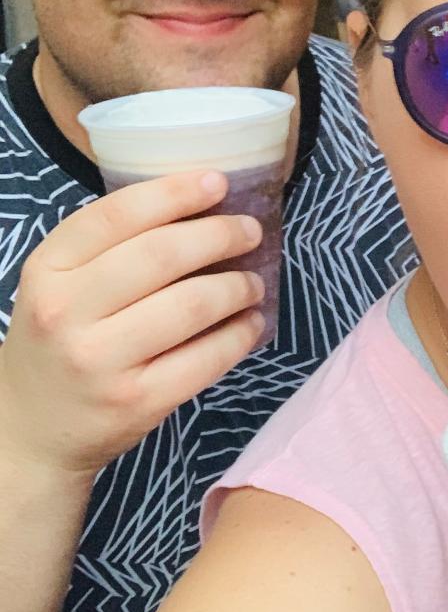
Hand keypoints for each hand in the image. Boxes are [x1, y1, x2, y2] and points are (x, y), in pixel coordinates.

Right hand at [0, 171, 266, 477]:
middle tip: (249, 232)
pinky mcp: (137, 401)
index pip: (116, 215)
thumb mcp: (60, 286)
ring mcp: (101, 361)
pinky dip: (239, 335)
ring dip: (238, 287)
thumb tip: (200, 209)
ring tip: (254, 282)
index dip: (175, 192)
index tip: (218, 182)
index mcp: (48, 270)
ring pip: (192, 305)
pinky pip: (206, 358)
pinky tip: (251, 322)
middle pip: (162, 255)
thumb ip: (112, 249)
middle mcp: (67, 311)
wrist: (29, 429)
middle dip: (220, 235)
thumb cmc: (59, 342)